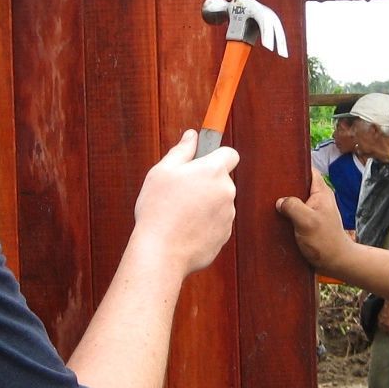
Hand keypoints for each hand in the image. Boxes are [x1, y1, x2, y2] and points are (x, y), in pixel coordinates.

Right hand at [132, 130, 238, 274]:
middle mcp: (227, 192)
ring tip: (179, 213)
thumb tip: (192, 136)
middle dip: (205, 182)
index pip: (230, 154)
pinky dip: (204, 224)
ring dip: (204, 203)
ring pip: (218, 202)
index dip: (216, 155)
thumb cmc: (158, 209)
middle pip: (221, 180)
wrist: (161, 252)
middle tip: (180, 191)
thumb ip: (182, 150)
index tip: (202, 160)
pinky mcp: (224, 236)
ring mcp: (228, 216)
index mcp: (213, 171)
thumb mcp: (162, 172)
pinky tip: (184, 229)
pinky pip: (216, 223)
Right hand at [275, 169, 352, 273]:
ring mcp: (313, 212)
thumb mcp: (307, 221)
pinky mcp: (308, 224)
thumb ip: (293, 206)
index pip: (308, 170)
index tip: (278, 165)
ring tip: (268, 203)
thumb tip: (279, 201)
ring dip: (284, 203)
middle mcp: (318, 199)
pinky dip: (286, 216)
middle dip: (285, 186)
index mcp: (321, 192)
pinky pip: (294, 214)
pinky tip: (275, 219)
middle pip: (299, 185)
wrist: (336, 263)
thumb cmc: (326, 241)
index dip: (295, 166)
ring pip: (295, 200)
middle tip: (269, 186)